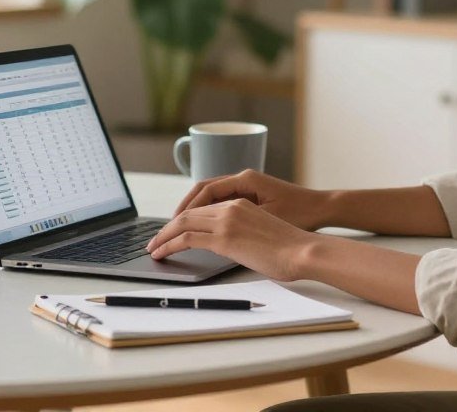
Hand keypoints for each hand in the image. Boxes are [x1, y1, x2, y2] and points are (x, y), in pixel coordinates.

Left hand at [146, 198, 317, 280]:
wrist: (303, 250)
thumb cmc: (290, 247)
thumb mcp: (262, 233)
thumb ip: (242, 233)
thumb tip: (229, 248)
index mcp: (240, 202)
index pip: (202, 208)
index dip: (183, 220)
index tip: (172, 232)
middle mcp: (231, 206)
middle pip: (188, 212)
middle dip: (166, 228)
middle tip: (155, 241)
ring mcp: (226, 220)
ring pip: (182, 224)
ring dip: (163, 237)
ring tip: (152, 249)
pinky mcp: (224, 238)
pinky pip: (186, 239)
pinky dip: (168, 245)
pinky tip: (161, 254)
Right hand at [173, 169, 331, 230]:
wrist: (323, 209)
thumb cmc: (301, 212)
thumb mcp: (266, 219)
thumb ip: (236, 223)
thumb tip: (207, 231)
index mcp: (245, 179)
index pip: (204, 191)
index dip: (185, 209)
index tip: (171, 225)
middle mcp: (243, 179)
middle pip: (203, 192)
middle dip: (183, 211)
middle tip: (166, 230)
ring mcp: (247, 187)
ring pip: (211, 197)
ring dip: (193, 213)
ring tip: (177, 231)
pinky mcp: (252, 197)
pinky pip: (222, 203)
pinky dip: (208, 213)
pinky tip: (201, 228)